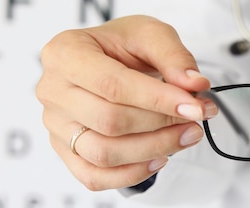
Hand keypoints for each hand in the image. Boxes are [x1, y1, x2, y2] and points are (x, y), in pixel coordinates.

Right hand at [36, 15, 216, 190]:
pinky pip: (94, 177)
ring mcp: (56, 125)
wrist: (108, 58)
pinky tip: (160, 158)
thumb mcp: (150, 34)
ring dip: (153, 150)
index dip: (158, 100)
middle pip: (109, 121)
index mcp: (65, 53)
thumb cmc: (123, 45)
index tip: (195, 106)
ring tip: (186, 135)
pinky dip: (131, 174)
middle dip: (161, 124)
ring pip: (103, 153)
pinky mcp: (66, 150)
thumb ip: (174, 57)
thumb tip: (195, 85)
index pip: (112, 85)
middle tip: (197, 118)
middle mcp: (53, 91)